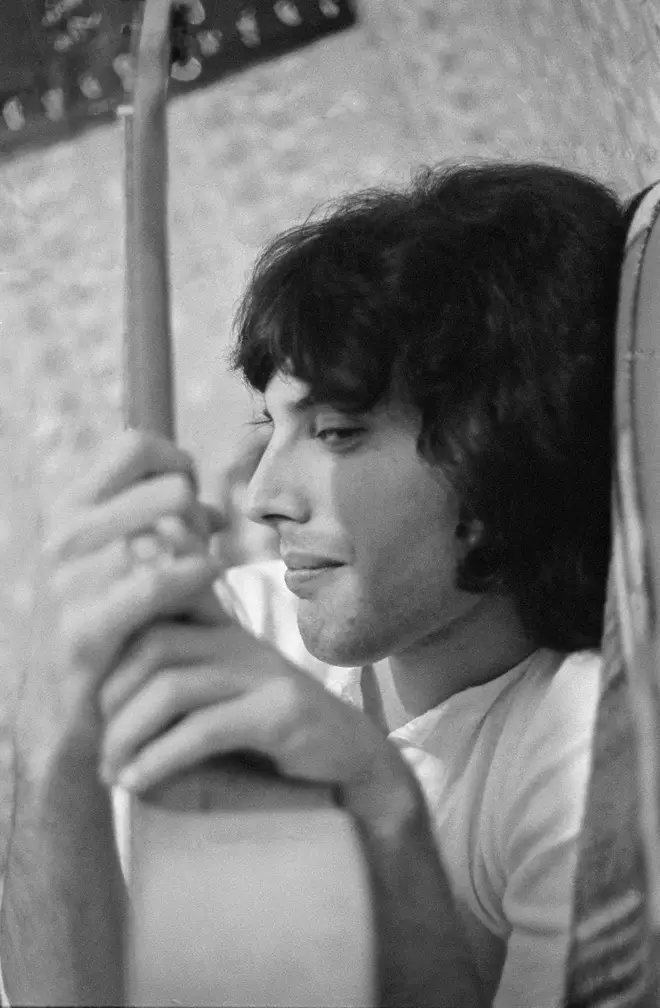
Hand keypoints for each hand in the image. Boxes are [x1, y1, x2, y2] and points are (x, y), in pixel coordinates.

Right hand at [28, 430, 227, 743]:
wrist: (65, 708)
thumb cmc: (113, 624)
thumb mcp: (131, 559)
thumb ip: (166, 525)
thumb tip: (212, 508)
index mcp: (71, 507)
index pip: (136, 445)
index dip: (179, 463)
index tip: (191, 499)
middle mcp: (64, 535)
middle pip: (170, 488)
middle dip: (202, 518)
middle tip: (201, 547)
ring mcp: (69, 581)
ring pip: (172, 531)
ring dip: (202, 553)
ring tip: (204, 576)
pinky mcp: (85, 628)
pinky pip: (159, 581)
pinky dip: (196, 578)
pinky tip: (208, 585)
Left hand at [98, 618, 416, 817]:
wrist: (351, 766)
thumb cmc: (271, 738)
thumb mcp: (218, 700)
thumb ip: (172, 687)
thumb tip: (96, 712)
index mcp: (221, 629)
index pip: (155, 607)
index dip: (111, 642)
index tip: (84, 695)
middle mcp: (240, 641)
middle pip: (152, 645)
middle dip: (110, 698)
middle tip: (96, 745)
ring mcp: (263, 673)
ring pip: (172, 686)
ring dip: (127, 734)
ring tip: (111, 773)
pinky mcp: (282, 712)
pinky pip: (205, 729)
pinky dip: (160, 759)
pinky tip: (137, 783)